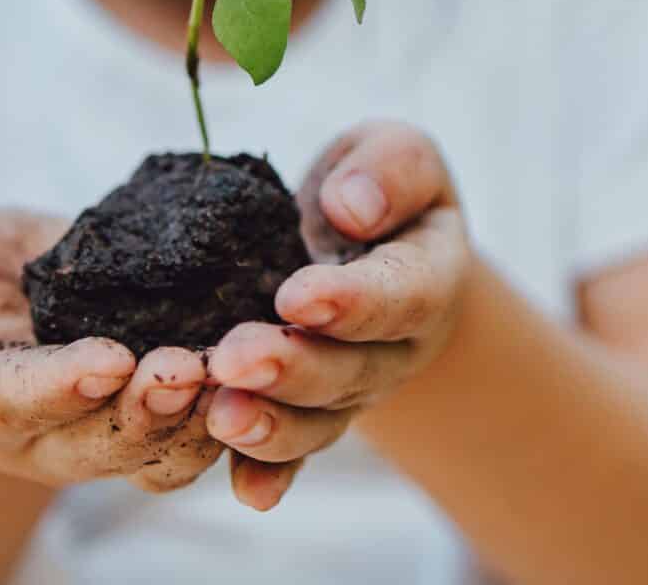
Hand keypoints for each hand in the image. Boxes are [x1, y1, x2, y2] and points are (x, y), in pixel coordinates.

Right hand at [0, 210, 222, 493]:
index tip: (110, 360)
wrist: (18, 289)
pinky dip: (237, 419)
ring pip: (157, 458)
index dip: (61, 385)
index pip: (15, 402)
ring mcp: (103, 446)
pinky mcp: (157, 433)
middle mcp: (41, 444)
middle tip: (189, 368)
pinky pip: (200, 444)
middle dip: (143, 413)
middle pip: (95, 446)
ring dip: (201, 424)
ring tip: (240, 375)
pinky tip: (270, 374)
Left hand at [206, 121, 471, 509]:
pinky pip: (294, 452)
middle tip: (234, 359)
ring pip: (318, 418)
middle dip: (292, 368)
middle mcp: (395, 348)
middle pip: (350, 369)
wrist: (370, 244)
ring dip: (270, 425)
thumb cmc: (377, 190)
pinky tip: (245, 492)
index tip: (296, 296)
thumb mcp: (399, 155)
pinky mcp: (311, 412)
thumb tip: (351, 208)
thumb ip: (389, 170)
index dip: (351, 301)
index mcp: (426, 276)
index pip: (398, 294)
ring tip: (222, 416)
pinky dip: (269, 474)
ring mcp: (353, 389)